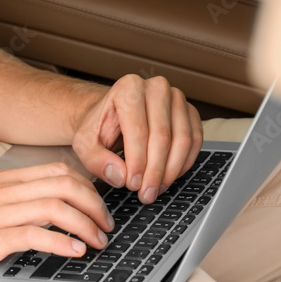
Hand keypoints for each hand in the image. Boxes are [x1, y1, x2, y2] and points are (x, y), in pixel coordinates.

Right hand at [0, 162, 114, 268]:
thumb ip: (1, 198)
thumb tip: (29, 209)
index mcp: (2, 180)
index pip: (56, 171)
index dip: (86, 187)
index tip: (96, 205)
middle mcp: (4, 191)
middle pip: (65, 184)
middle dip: (95, 205)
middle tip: (106, 225)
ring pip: (57, 207)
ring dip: (86, 225)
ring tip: (97, 242)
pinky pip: (36, 235)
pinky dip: (62, 243)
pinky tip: (74, 252)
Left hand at [71, 75, 202, 203]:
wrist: (111, 115)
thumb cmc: (98, 128)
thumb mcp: (85, 143)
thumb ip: (96, 160)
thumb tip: (120, 176)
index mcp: (128, 88)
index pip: (138, 130)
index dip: (137, 162)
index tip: (133, 185)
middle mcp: (156, 87)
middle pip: (163, 136)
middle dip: (155, 171)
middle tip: (146, 194)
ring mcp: (176, 98)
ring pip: (183, 140)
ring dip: (171, 171)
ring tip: (156, 189)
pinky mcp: (190, 112)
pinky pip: (195, 141)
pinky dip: (183, 164)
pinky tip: (168, 177)